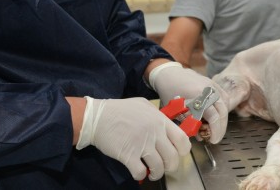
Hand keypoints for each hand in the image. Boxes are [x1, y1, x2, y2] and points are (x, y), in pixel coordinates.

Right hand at [75, 97, 190, 180]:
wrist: (97, 117)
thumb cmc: (119, 110)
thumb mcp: (143, 105)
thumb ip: (157, 116)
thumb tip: (166, 127)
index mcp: (160, 120)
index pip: (182, 140)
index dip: (182, 151)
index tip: (177, 154)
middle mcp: (154, 133)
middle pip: (173, 157)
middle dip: (170, 166)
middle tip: (164, 166)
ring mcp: (141, 144)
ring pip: (159, 167)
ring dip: (156, 173)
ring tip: (152, 172)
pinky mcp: (128, 155)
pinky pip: (140, 172)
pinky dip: (140, 175)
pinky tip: (137, 171)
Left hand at [149, 62, 228, 143]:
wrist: (169, 74)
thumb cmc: (169, 93)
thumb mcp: (176, 111)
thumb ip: (188, 123)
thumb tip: (200, 136)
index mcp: (197, 97)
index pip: (214, 117)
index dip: (216, 131)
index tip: (213, 140)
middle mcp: (207, 90)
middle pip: (222, 111)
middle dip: (221, 127)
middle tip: (217, 138)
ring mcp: (211, 84)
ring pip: (225, 103)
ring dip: (223, 118)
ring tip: (218, 128)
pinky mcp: (213, 82)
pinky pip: (224, 96)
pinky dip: (224, 107)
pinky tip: (219, 115)